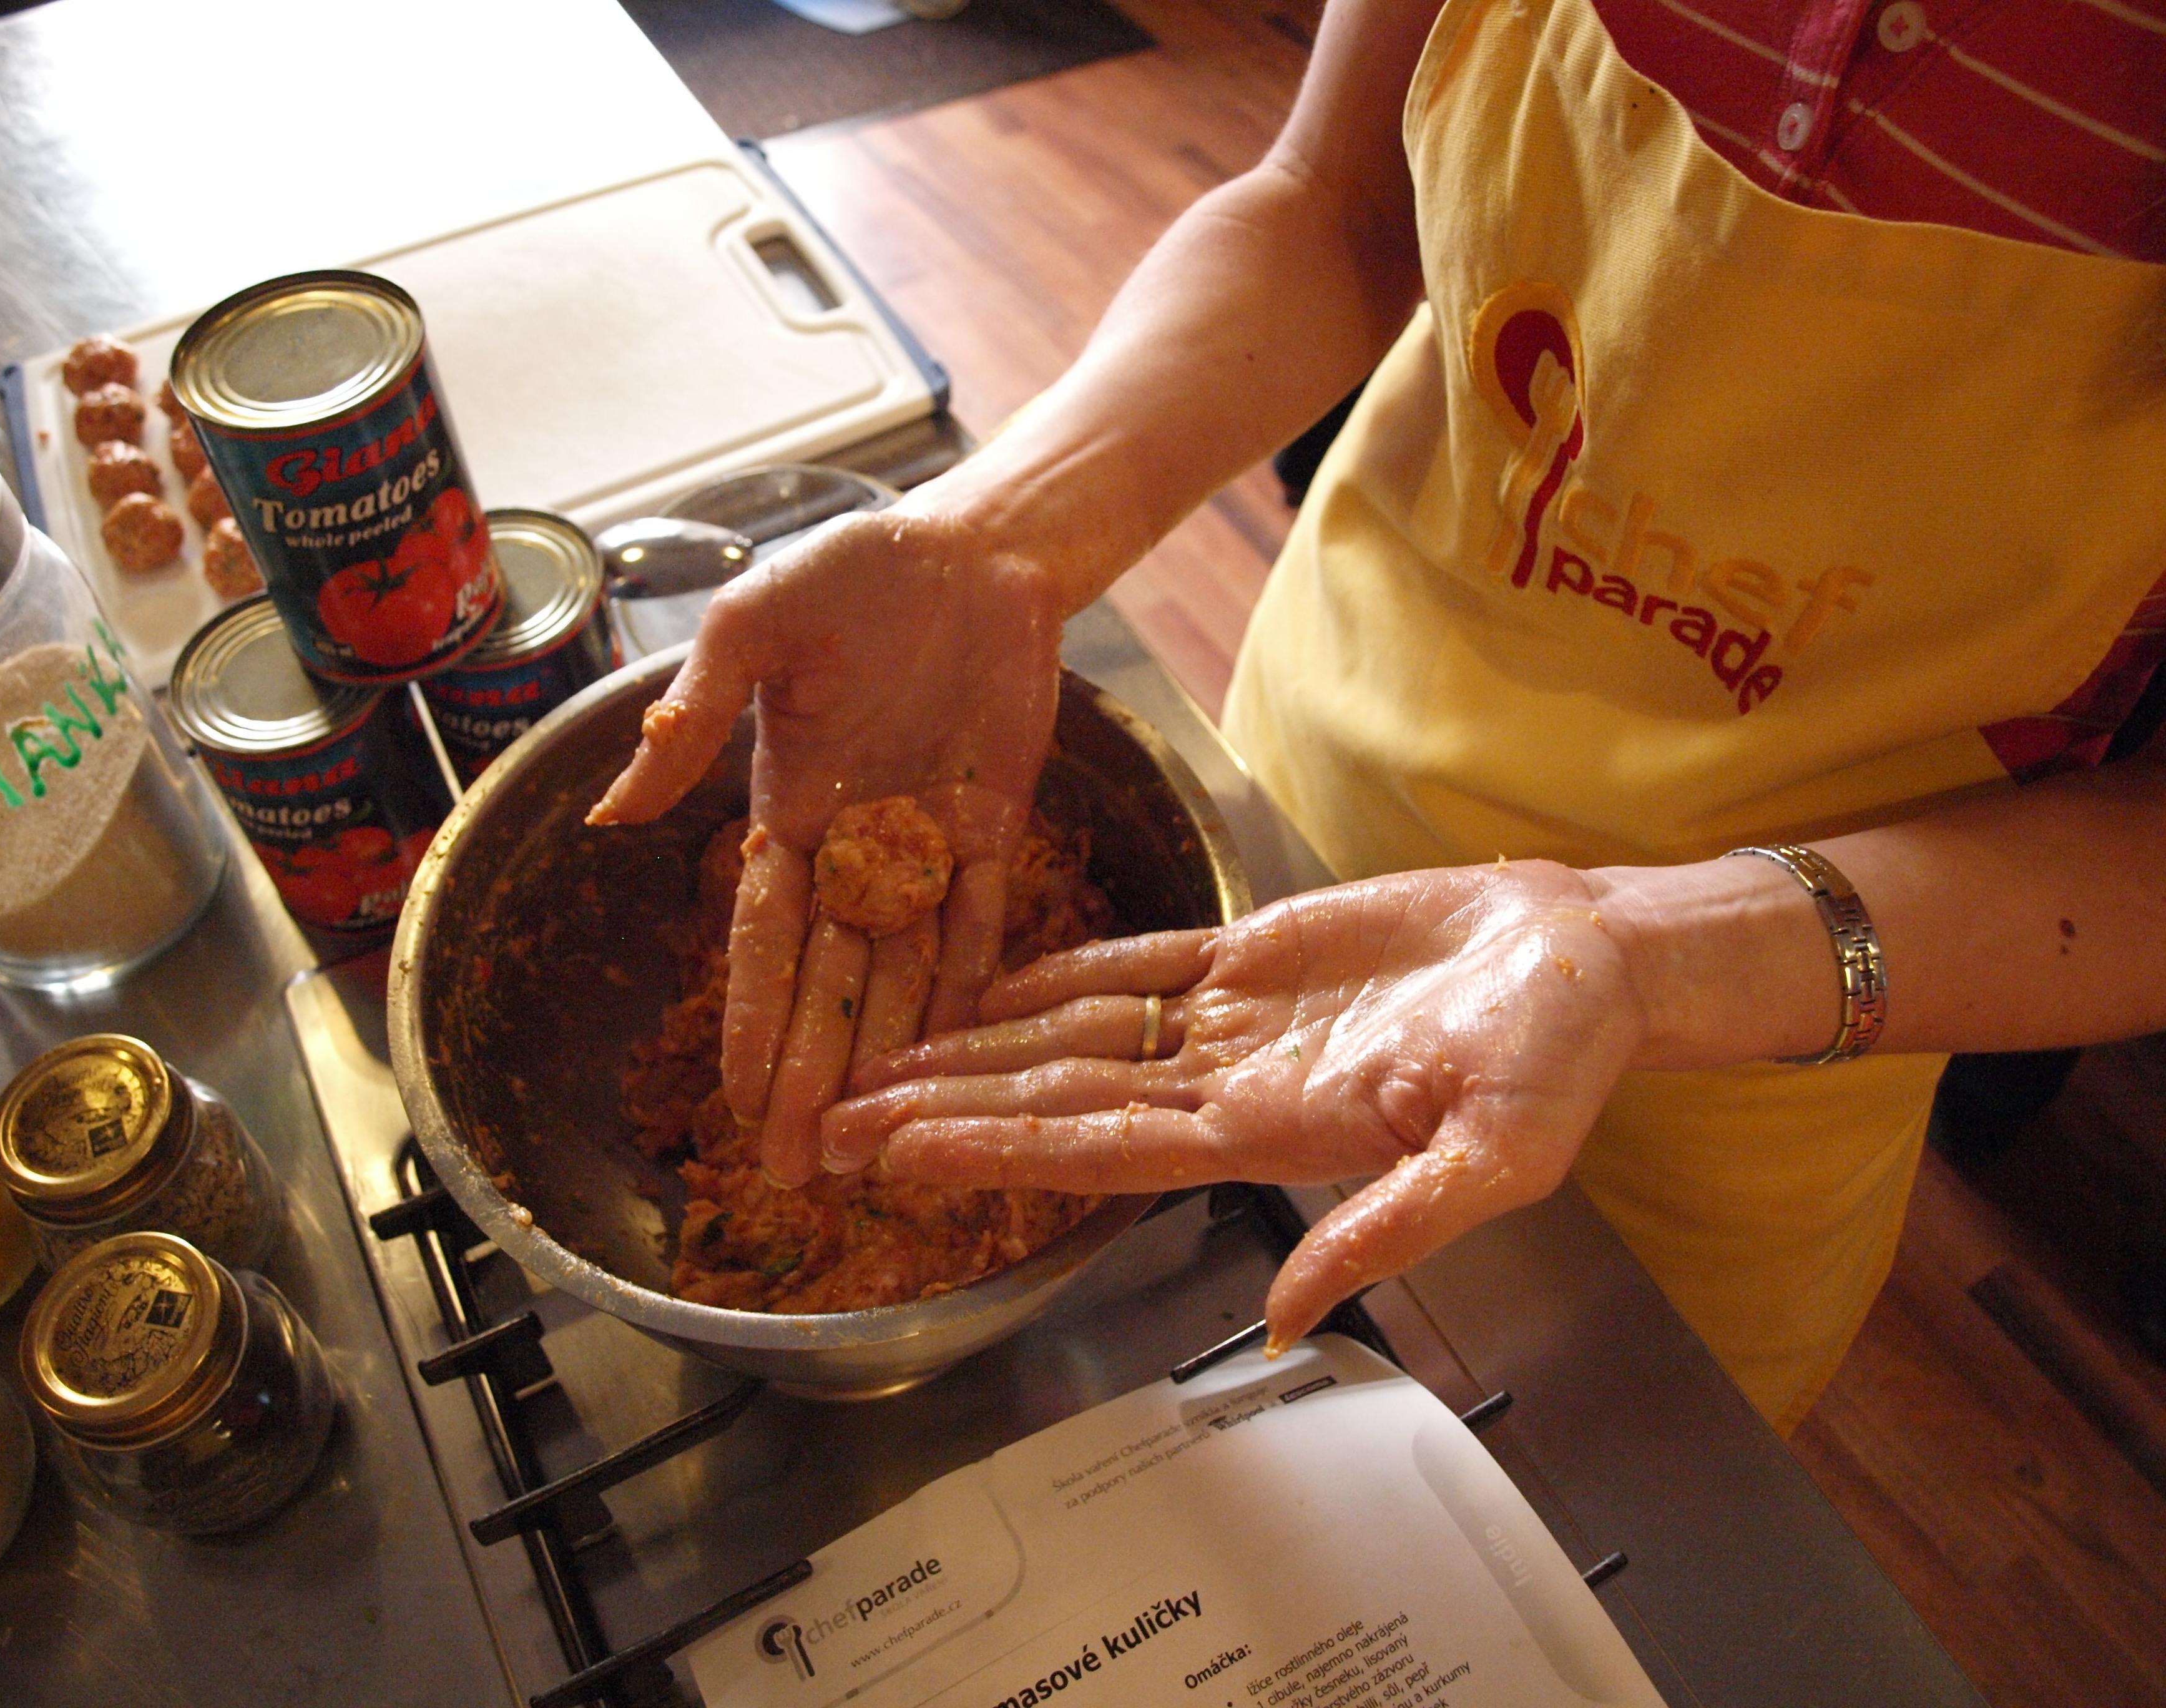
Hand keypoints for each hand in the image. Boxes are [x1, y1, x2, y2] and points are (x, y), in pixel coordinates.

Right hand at [587, 504, 1065, 1185]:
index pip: (762, 940)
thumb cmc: (850, 571)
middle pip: (832, 984)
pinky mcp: (998, 830)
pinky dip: (974, 994)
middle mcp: (855, 847)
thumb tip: (610, 811)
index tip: (732, 1101)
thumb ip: (691, 715)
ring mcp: (928, 847)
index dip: (750, 1023)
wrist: (968, 546)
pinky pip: (987, 927)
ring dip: (891, 1060)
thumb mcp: (751, 628)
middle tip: (798, 1174)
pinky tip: (964, 1065)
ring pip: (906, 977)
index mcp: (787, 810)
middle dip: (813, 1078)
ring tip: (876, 1148)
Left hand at [823, 862, 1649, 1349]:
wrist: (1589, 960)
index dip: (999, 1151)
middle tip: (839, 1118)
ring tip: (885, 1051)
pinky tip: (992, 981)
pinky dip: (1061, 971)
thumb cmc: (1560, 1060)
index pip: (1103, 1148)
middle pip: (1062, 1098)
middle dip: (952, 1108)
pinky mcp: (1256, 954)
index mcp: (1272, 1135)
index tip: (902, 1154)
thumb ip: (1384, 1232)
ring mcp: (1237, 1020)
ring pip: (1080, 1035)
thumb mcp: (1494, 1161)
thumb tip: (1286, 1325)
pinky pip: (1139, 965)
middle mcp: (1232, 1085)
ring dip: (982, 1045)